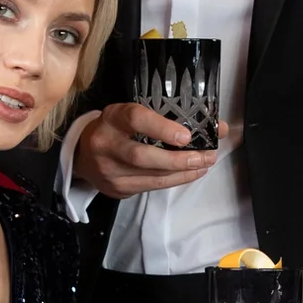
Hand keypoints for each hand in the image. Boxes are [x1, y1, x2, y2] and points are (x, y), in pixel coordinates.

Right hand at [73, 103, 229, 199]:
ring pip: (150, 176)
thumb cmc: (117, 128)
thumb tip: (219, 127)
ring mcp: (110, 171)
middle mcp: (106, 144)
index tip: (186, 135)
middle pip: (142, 155)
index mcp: (112, 118)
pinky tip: (191, 173)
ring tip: (205, 164)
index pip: (135, 119)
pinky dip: (175, 180)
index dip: (161, 127)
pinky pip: (151, 186)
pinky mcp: (117, 189)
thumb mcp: (132, 114)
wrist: (83, 155)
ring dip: (183, 172)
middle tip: (206, 156)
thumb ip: (167, 117)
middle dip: (178, 159)